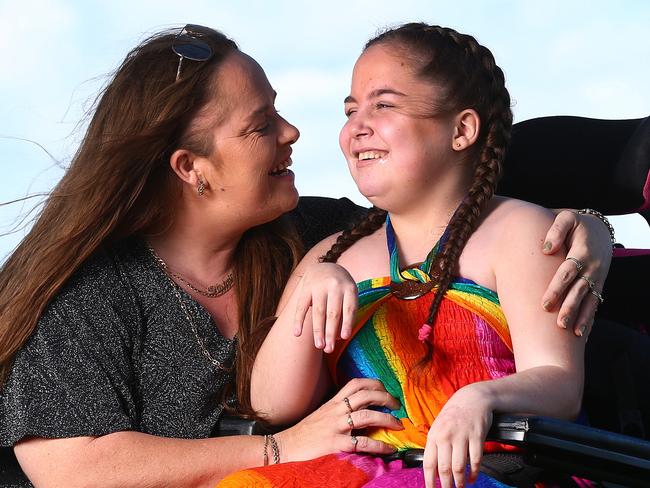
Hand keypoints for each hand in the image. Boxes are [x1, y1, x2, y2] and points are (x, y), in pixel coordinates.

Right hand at [276, 378, 402, 462]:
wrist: (286, 445)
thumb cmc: (306, 431)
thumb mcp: (323, 414)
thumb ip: (339, 409)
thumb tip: (360, 410)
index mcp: (333, 402)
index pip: (356, 383)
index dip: (374, 383)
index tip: (385, 389)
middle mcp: (336, 410)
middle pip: (365, 395)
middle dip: (385, 397)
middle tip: (397, 405)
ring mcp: (336, 426)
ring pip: (366, 415)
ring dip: (386, 419)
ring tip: (398, 425)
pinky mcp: (335, 443)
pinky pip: (361, 443)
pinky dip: (379, 446)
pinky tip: (389, 449)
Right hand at [292, 262, 357, 352]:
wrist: (324, 266)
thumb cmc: (340, 289)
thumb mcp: (348, 295)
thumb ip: (345, 314)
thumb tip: (336, 338)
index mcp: (349, 288)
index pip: (349, 308)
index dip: (347, 323)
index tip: (344, 337)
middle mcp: (335, 285)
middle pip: (333, 312)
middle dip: (330, 332)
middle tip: (329, 349)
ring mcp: (319, 286)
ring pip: (318, 311)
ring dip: (318, 330)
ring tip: (319, 346)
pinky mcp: (305, 288)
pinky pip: (301, 306)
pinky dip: (299, 321)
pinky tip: (297, 334)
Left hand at [423, 384, 492, 487]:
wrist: (472, 398)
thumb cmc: (454, 413)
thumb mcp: (439, 426)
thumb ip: (435, 445)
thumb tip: (433, 470)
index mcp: (434, 435)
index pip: (428, 463)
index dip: (429, 481)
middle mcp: (446, 436)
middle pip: (444, 469)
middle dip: (446, 486)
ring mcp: (461, 436)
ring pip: (459, 467)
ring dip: (460, 482)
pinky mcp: (476, 436)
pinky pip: (475, 460)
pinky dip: (474, 473)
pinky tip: (473, 478)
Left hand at [541, 210, 611, 335]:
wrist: (599, 228)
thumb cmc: (576, 223)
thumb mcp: (566, 217)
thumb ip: (556, 230)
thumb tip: (545, 249)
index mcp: (582, 251)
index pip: (567, 273)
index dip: (557, 289)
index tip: (545, 304)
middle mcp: (592, 267)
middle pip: (579, 290)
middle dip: (569, 308)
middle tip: (558, 324)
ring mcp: (597, 277)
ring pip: (589, 300)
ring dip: (582, 317)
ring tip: (573, 333)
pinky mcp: (598, 284)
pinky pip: (595, 303)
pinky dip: (589, 317)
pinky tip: (582, 333)